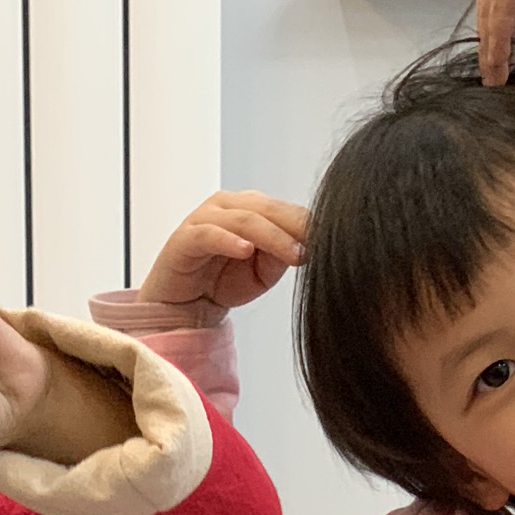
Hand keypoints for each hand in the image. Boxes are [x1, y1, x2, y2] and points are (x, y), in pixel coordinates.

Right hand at [139, 191, 307, 316]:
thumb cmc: (221, 284)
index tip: (331, 239)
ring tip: (292, 253)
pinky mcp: (184, 238)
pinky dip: (228, 240)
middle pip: (267, 209)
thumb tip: (304, 247)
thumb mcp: (262, 274)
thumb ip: (280, 257)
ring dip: (271, 236)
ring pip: (243, 219)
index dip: (307, 224)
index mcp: (250, 208)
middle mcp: (228, 206)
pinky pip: (208, 234)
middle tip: (316, 244)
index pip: (284, 209)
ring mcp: (204, 219)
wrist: (182, 307)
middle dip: (294, 227)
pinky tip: (245, 250)